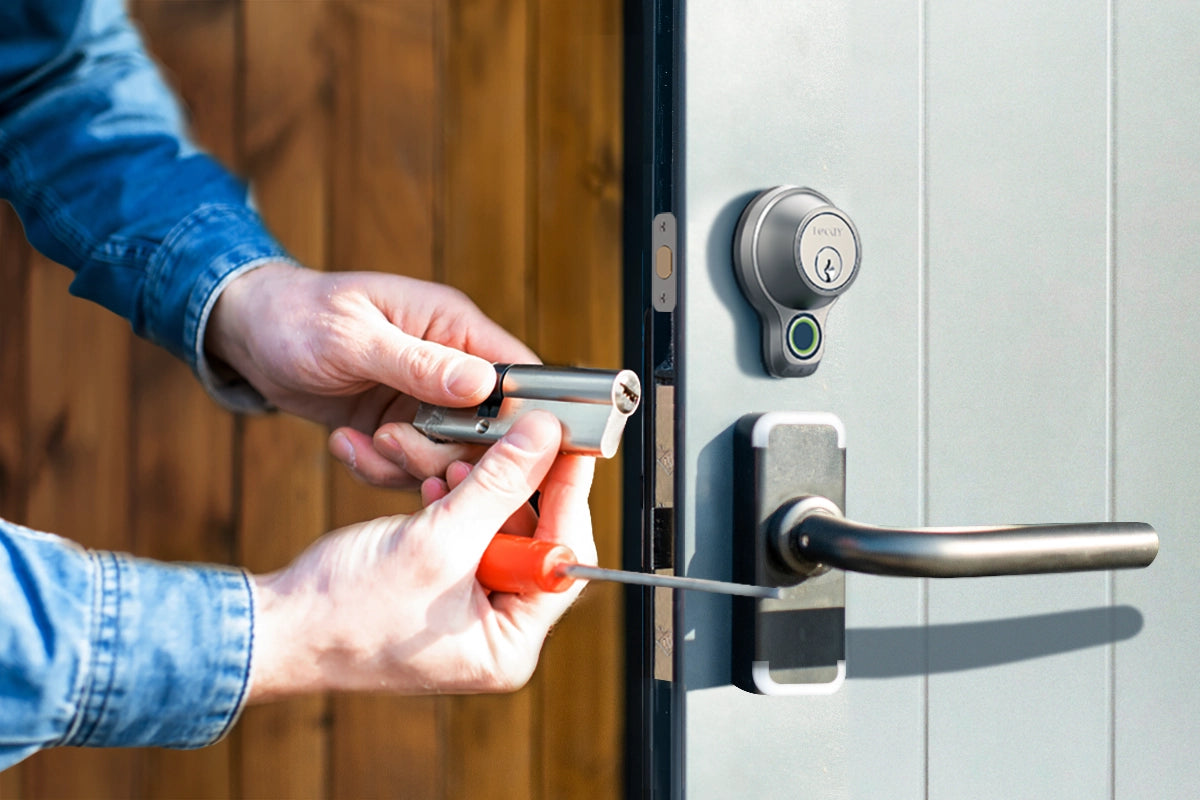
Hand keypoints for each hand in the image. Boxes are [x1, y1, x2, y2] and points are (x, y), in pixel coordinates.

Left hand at [205, 262, 538, 486]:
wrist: (248, 334)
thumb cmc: (296, 314)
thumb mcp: (353, 337)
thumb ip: (419, 363)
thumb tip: (483, 384)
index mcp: (454, 326)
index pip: (518, 375)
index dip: (524, 419)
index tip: (501, 455)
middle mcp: (450, 366)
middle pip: (488, 430)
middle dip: (444, 451)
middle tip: (392, 442)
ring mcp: (426, 401)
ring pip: (450, 457)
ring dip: (404, 463)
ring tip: (362, 442)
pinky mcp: (400, 427)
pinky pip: (410, 467)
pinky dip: (378, 468)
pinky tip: (345, 443)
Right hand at [247, 412, 596, 699]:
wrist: (274, 626)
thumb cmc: (345, 612)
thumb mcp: (436, 541)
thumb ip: (497, 486)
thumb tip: (545, 439)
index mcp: (509, 645)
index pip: (564, 560)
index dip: (569, 496)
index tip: (572, 445)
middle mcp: (497, 632)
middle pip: (535, 540)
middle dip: (512, 488)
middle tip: (512, 439)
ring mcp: (469, 610)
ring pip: (497, 528)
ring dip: (477, 489)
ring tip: (452, 464)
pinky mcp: (442, 587)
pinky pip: (466, 533)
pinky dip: (454, 503)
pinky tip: (435, 483)